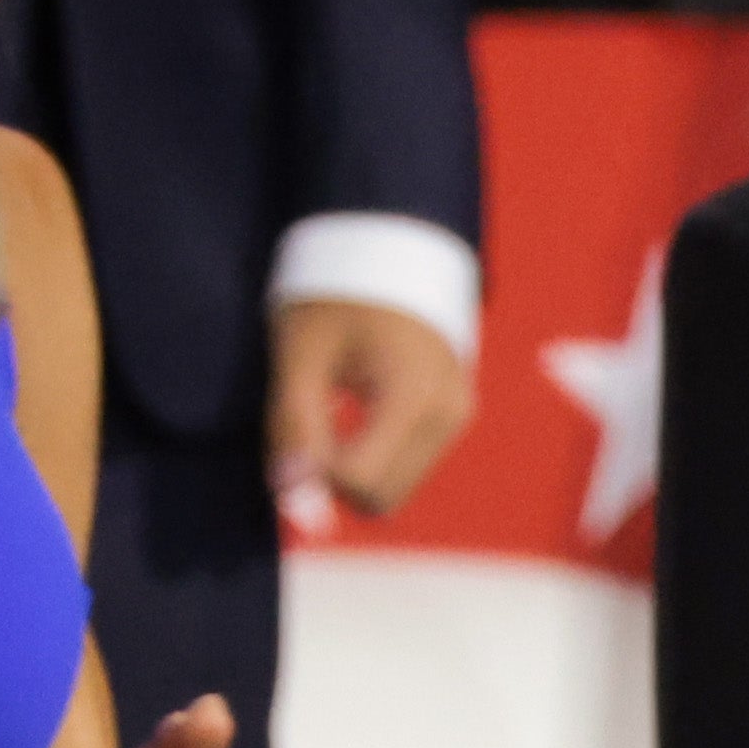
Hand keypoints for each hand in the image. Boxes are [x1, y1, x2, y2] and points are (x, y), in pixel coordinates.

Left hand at [271, 296, 473, 523]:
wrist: (392, 248)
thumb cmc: (338, 294)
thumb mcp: (301, 352)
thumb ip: (293, 424)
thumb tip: (290, 496)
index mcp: (411, 395)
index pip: (360, 482)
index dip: (314, 471)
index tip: (295, 429)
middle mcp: (447, 414)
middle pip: (381, 498)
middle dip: (334, 478)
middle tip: (309, 424)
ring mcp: (457, 418)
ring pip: (394, 490)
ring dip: (354, 468)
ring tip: (334, 410)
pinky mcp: (456, 418)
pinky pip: (407, 468)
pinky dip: (374, 456)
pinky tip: (357, 410)